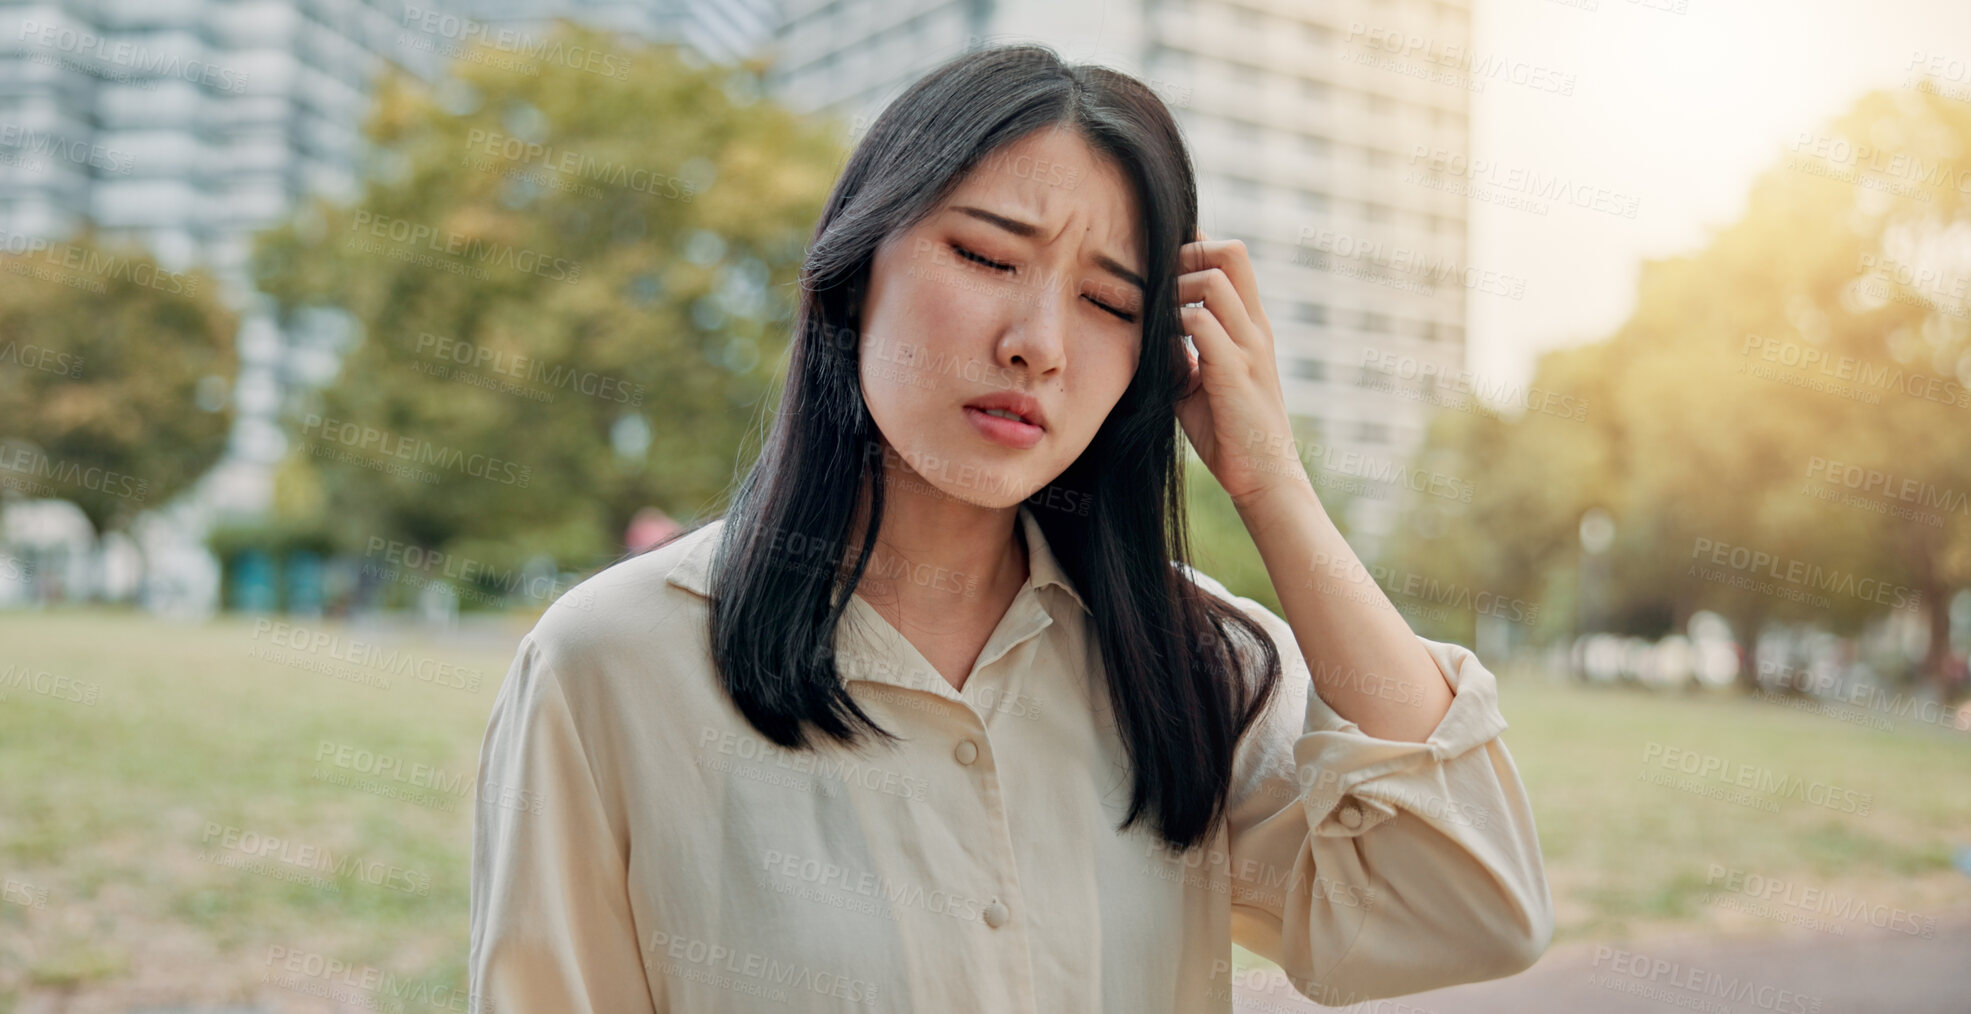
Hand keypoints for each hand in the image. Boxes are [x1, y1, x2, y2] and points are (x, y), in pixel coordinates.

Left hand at [1175, 227, 1311, 510]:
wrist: (1263, 477)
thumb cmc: (1229, 432)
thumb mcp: (1198, 381)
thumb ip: (1179, 352)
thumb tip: (1148, 329)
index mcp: (1249, 325)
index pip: (1230, 259)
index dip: (1195, 249)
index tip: (1162, 267)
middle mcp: (1254, 327)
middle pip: (1231, 252)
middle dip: (1188, 255)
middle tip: (1159, 285)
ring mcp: (1249, 346)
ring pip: (1213, 280)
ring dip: (1175, 290)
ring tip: (1157, 319)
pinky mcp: (1236, 372)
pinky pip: (1201, 324)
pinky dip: (1173, 325)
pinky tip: (1160, 347)